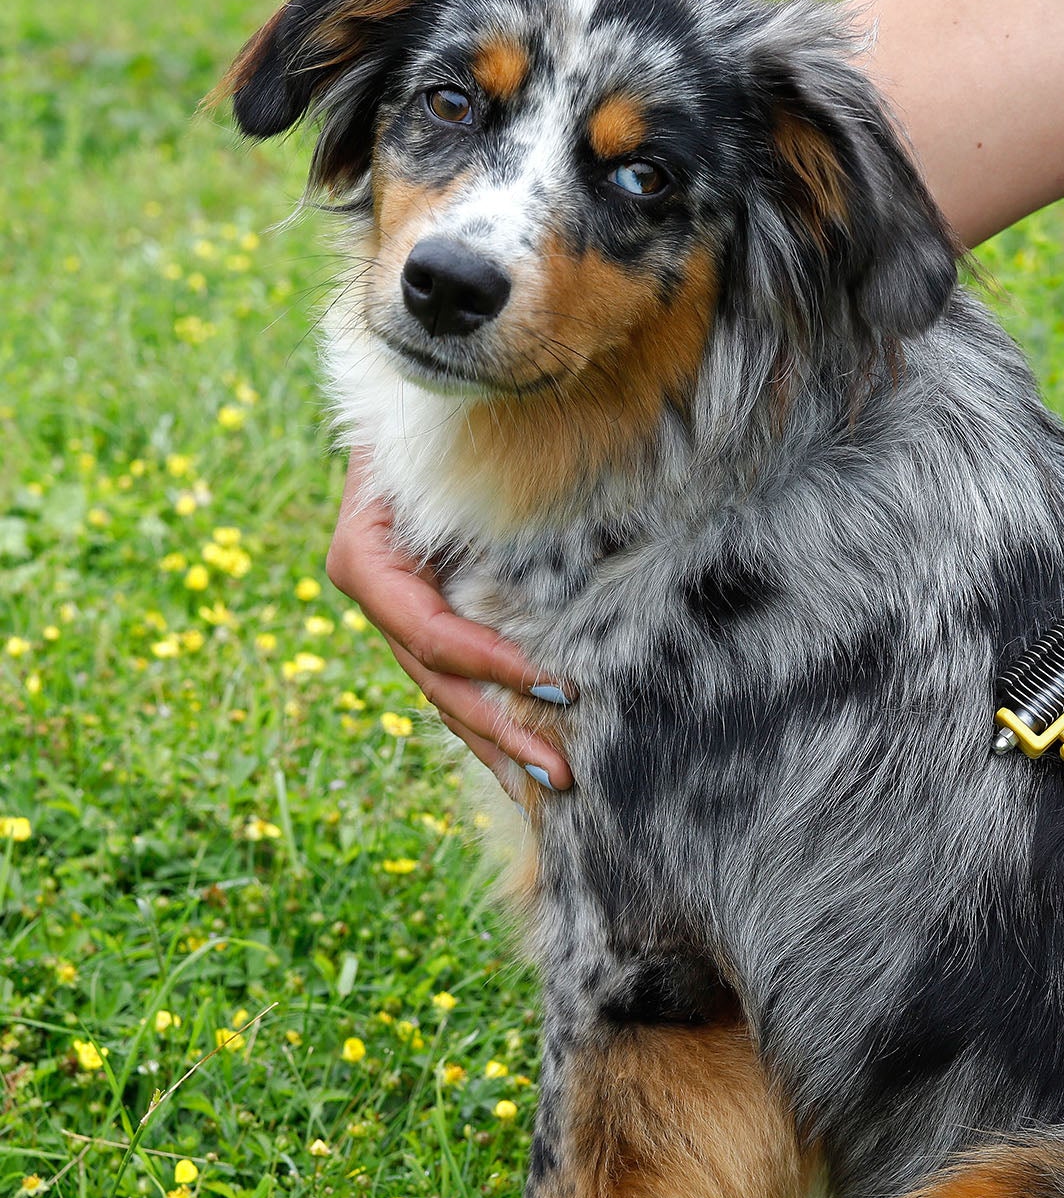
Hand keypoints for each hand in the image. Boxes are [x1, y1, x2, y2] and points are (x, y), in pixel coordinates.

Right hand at [326, 450, 573, 791]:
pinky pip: (461, 685)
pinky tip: (528, 765)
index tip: (559, 687)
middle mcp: (379, 599)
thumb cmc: (432, 420)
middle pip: (441, 682)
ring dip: (500, 744)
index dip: (492, 666)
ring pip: (449, 697)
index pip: (432, 633)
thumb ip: (471, 489)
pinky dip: (495, 722)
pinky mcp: (431, 626)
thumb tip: (554, 506)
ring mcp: (401, 620)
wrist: (414, 409)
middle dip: (503, 731)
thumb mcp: (438, 449)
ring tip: (551, 788)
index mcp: (368, 560)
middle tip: (561, 774)